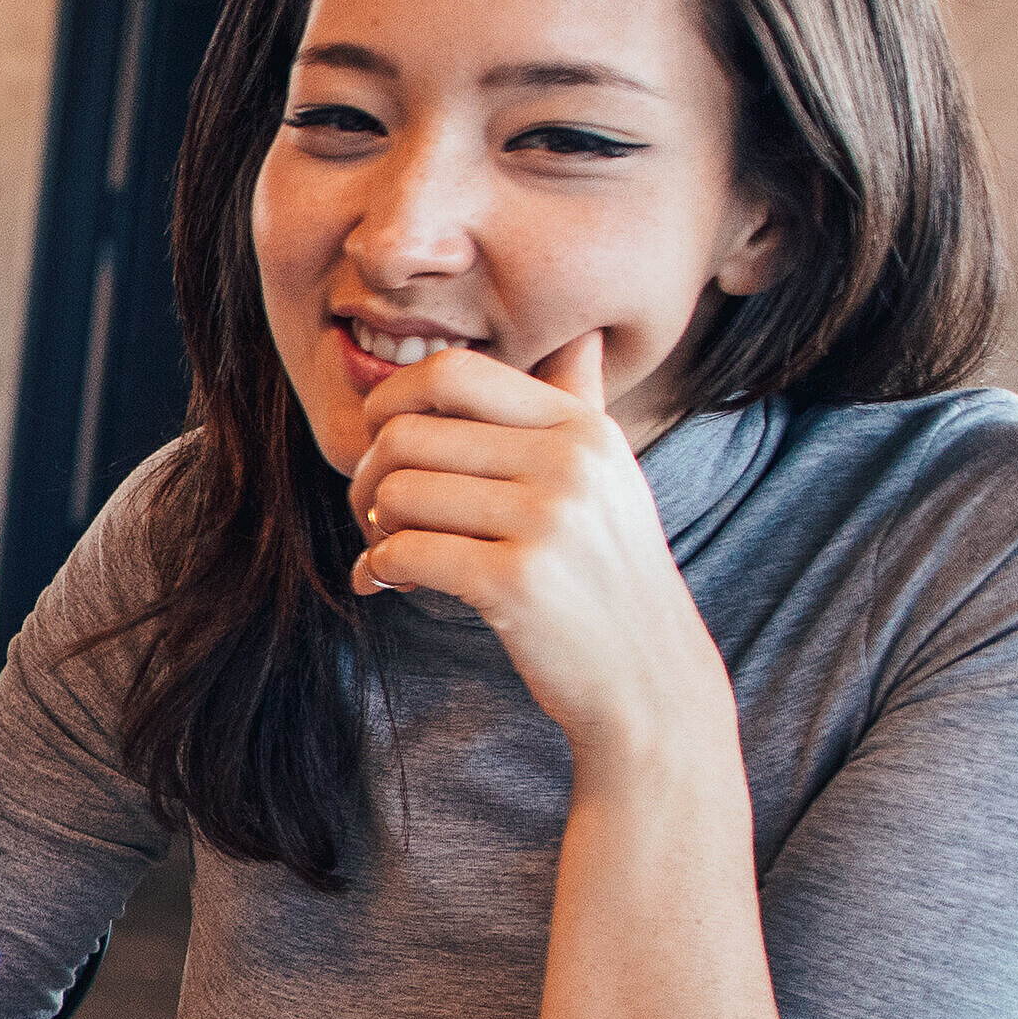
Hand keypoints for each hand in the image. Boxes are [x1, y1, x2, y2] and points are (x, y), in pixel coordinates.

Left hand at [346, 338, 725, 746]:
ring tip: (389, 553)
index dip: (390, 399)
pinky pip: (403, 552)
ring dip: (371, 528)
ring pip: (396, 492)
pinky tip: (388, 585)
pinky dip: (379, 570)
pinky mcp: (518, 581)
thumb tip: (584, 337)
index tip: (380, 442)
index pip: (453, 371)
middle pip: (407, 433)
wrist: (650, 681)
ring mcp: (548, 520)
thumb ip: (581, 406)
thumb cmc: (608, 576)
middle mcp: (571, 462)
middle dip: (367, 475)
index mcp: (582, 427)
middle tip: (372, 515)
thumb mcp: (608, 478)